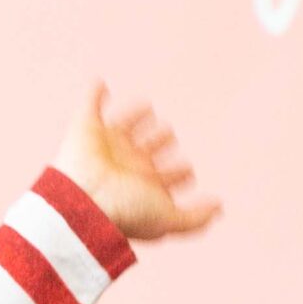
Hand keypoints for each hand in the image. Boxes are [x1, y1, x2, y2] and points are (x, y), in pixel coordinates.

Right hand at [53, 84, 221, 242]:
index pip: (165, 177)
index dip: (178, 174)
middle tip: (168, 134)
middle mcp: (125, 164)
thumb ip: (195, 218)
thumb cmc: (125, 211)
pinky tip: (100, 84)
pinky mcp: (85, 127)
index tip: (187, 171)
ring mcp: (105, 144)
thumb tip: (220, 207)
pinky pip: (89, 105)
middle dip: (159, 141)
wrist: (82, 200)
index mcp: (144, 184)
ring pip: (124, 126)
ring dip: (135, 117)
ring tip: (148, 109)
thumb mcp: (167, 219)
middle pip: (146, 149)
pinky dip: (93, 93)